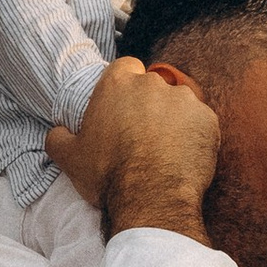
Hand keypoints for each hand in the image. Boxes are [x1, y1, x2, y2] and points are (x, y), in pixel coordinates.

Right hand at [47, 58, 218, 238]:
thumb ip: (59, 138)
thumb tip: (58, 132)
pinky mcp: (207, 119)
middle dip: (149, 105)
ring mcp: (184, 99)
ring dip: (174, 120)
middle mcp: (152, 84)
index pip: (124, 67)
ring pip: (179, 103)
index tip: (123, 106)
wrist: (151, 199)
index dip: (124, 85)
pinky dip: (195, 136)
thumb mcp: (70, 159)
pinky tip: (185, 157)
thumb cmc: (108, 176)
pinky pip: (201, 122)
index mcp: (117, 84)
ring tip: (165, 149)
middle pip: (153, 86)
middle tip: (143, 135)